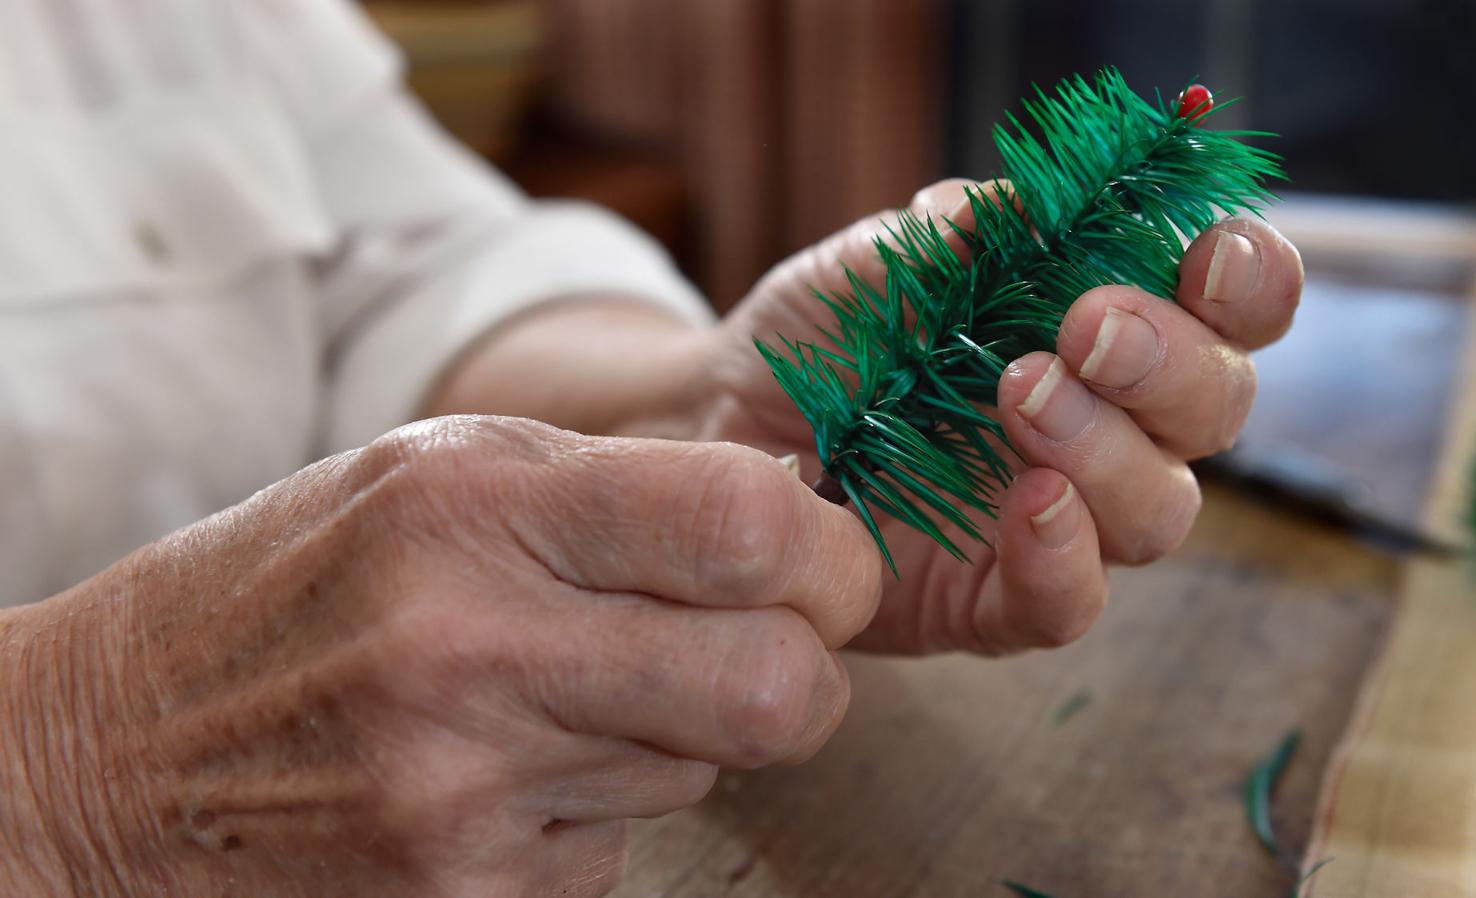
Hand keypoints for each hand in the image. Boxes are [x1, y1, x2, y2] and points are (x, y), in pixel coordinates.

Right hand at [0, 417, 879, 896]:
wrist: (108, 763)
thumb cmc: (288, 588)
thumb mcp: (431, 476)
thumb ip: (611, 489)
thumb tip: (790, 522)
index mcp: (470, 509)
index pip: (747, 529)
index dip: (829, 555)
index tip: (820, 566)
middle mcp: (474, 654)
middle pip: (777, 688)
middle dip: (804, 670)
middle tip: (760, 646)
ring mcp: (465, 800)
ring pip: (704, 772)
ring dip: (671, 735)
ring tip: (549, 697)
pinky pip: (619, 849)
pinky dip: (590, 808)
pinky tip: (495, 774)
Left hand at [698, 179, 1302, 653]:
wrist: (724, 425)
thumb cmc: (820, 336)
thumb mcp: (872, 264)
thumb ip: (952, 234)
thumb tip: (1022, 205)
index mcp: (1101, 329)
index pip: (1224, 307)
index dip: (1246, 281)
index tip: (1207, 258)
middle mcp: (1104, 426)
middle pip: (1212, 409)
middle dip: (1171, 362)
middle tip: (1086, 327)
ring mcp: (1057, 519)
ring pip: (1159, 511)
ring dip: (1111, 452)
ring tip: (1021, 396)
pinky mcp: (995, 598)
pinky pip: (1069, 604)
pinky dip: (1064, 558)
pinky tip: (1026, 504)